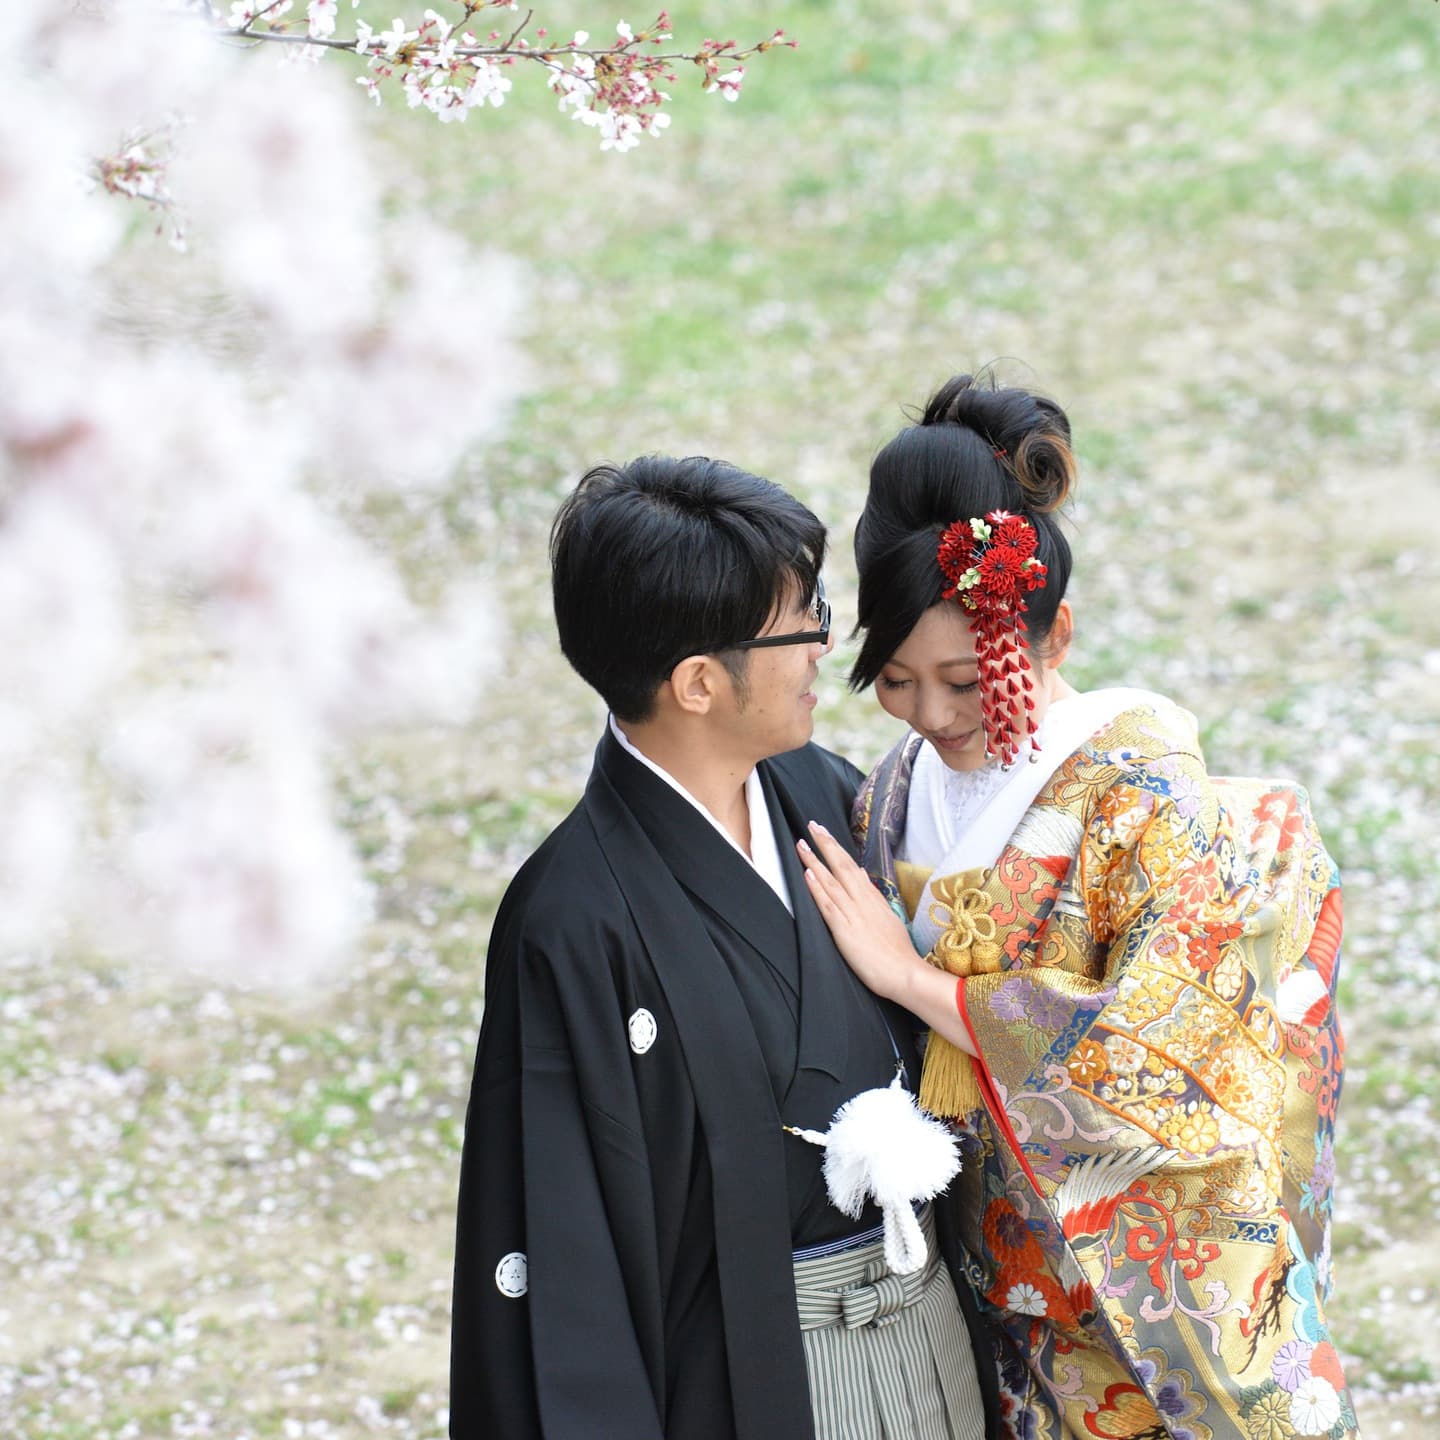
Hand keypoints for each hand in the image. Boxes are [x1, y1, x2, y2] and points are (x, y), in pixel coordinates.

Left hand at [797, 821, 925, 1003]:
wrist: (904, 973)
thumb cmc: (897, 951)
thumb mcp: (887, 916)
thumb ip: (873, 895)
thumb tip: (862, 874)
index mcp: (872, 898)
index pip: (851, 867)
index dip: (836, 849)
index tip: (824, 833)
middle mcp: (862, 900)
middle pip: (841, 866)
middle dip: (825, 844)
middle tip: (812, 825)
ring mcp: (853, 913)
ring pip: (831, 881)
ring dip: (815, 861)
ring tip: (802, 843)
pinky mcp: (844, 930)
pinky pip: (828, 905)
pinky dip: (817, 888)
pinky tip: (808, 873)